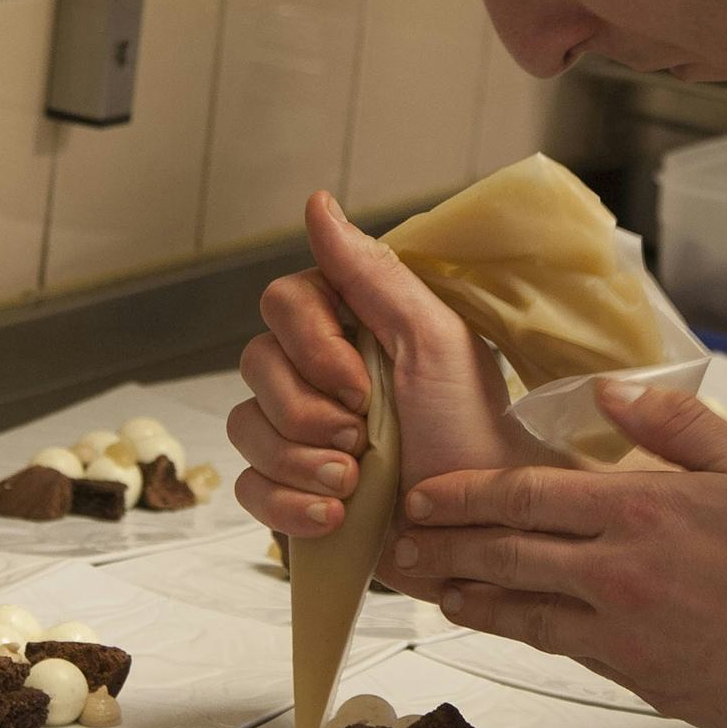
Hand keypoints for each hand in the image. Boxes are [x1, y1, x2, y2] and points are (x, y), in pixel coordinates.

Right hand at [227, 191, 542, 549]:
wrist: (483, 525)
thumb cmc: (472, 427)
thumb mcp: (435, 340)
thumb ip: (372, 274)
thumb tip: (317, 202)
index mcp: (353, 325)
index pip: (282, 303)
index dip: (312, 347)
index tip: (362, 386)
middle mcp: (318, 371)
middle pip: (254, 365)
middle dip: (304, 412)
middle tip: (360, 440)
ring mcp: (300, 432)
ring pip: (243, 428)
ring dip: (297, 462)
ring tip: (353, 485)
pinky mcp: (292, 488)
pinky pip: (248, 487)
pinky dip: (287, 505)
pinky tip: (333, 517)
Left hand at [394, 383, 726, 727]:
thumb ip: (676, 423)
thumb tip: (609, 389)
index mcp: (643, 509)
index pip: (525, 496)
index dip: (464, 497)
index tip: (422, 498)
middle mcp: (618, 574)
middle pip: (503, 558)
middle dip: (441, 552)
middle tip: (397, 548)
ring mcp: (624, 635)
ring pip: (520, 614)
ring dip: (468, 600)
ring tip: (432, 592)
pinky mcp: (640, 681)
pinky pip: (565, 653)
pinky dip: (524, 637)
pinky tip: (508, 627)